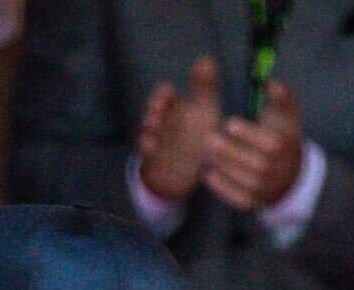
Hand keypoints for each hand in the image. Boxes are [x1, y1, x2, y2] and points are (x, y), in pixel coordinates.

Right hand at [136, 56, 221, 202]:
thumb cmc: (196, 131)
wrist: (186, 167)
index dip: (164, 93)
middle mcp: (161, 122)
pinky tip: (154, 147)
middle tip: (159, 107)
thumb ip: (204, 85)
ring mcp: (155, 140)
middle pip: (153, 112)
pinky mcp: (153, 159)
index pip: (164, 95)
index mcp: (173, 107)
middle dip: (154, 110)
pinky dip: (148, 149)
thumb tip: (206, 58)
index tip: (168, 91)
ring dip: (149, 129)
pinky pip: (147, 154)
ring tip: (155, 126)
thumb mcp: (203, 108)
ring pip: (148, 132)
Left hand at [204, 81, 305, 212]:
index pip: (269, 143)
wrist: (289, 174)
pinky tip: (209, 174)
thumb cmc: (283, 135)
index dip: (248, 134)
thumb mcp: (287, 116)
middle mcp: (276, 169)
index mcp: (284, 146)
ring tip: (207, 154)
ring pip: (242, 180)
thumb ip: (282, 97)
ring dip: (223, 167)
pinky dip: (222, 188)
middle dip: (230, 151)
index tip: (229, 123)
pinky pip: (236, 197)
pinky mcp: (253, 202)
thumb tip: (272, 83)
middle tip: (209, 139)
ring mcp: (264, 187)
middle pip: (253, 163)